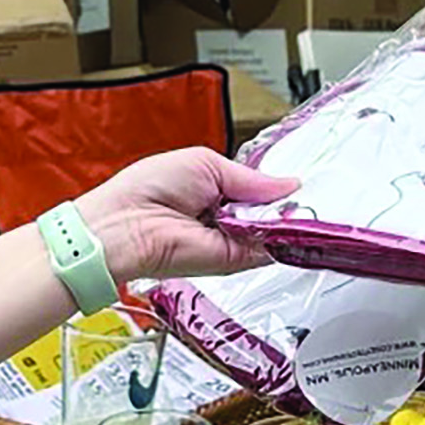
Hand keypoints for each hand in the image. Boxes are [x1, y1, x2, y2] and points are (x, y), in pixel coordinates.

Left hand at [75, 148, 297, 283]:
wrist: (125, 227)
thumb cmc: (146, 189)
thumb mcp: (206, 163)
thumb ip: (251, 178)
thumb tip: (288, 184)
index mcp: (214, 189)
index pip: (258, 190)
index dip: (278, 186)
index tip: (299, 182)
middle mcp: (223, 217)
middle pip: (270, 211)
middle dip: (284, 201)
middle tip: (298, 193)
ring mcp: (229, 240)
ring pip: (273, 230)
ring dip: (285, 217)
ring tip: (289, 205)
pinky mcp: (232, 261)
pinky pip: (267, 249)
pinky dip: (281, 236)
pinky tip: (287, 221)